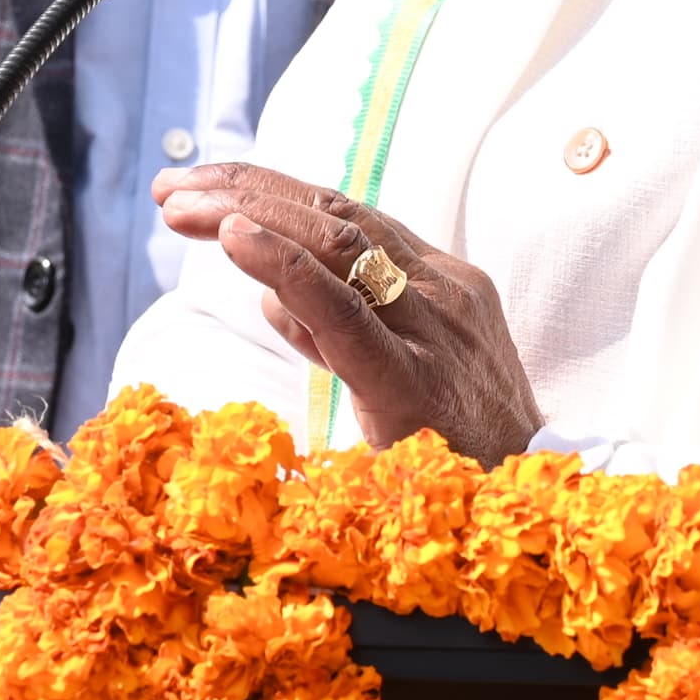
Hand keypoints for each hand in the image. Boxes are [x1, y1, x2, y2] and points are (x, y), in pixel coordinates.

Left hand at [154, 161, 540, 461]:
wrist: (526, 511)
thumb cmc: (462, 451)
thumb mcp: (396, 374)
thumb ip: (335, 332)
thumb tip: (268, 295)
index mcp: (442, 283)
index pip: (347, 216)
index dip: (271, 192)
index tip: (205, 188)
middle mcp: (442, 289)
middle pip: (335, 213)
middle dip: (247, 190)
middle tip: (173, 187)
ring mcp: (434, 329)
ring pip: (336, 242)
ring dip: (249, 212)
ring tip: (184, 204)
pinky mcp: (415, 379)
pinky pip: (343, 309)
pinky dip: (285, 264)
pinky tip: (235, 237)